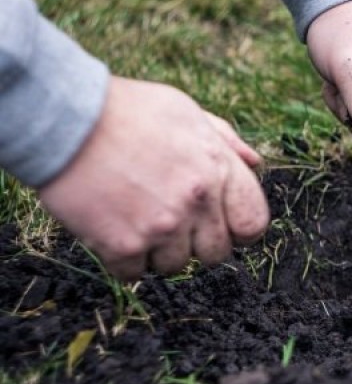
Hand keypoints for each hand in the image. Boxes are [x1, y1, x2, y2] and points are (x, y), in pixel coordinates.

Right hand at [38, 76, 269, 280]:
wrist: (63, 118)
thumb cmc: (126, 110)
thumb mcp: (186, 111)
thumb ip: (225, 141)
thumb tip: (256, 163)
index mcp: (218, 168)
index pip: (253, 222)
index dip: (240, 229)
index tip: (223, 226)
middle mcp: (197, 201)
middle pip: (217, 253)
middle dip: (197, 242)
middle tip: (172, 221)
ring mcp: (162, 226)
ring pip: (176, 266)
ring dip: (158, 250)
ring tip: (137, 218)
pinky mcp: (124, 245)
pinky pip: (135, 274)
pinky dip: (123, 259)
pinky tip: (112, 227)